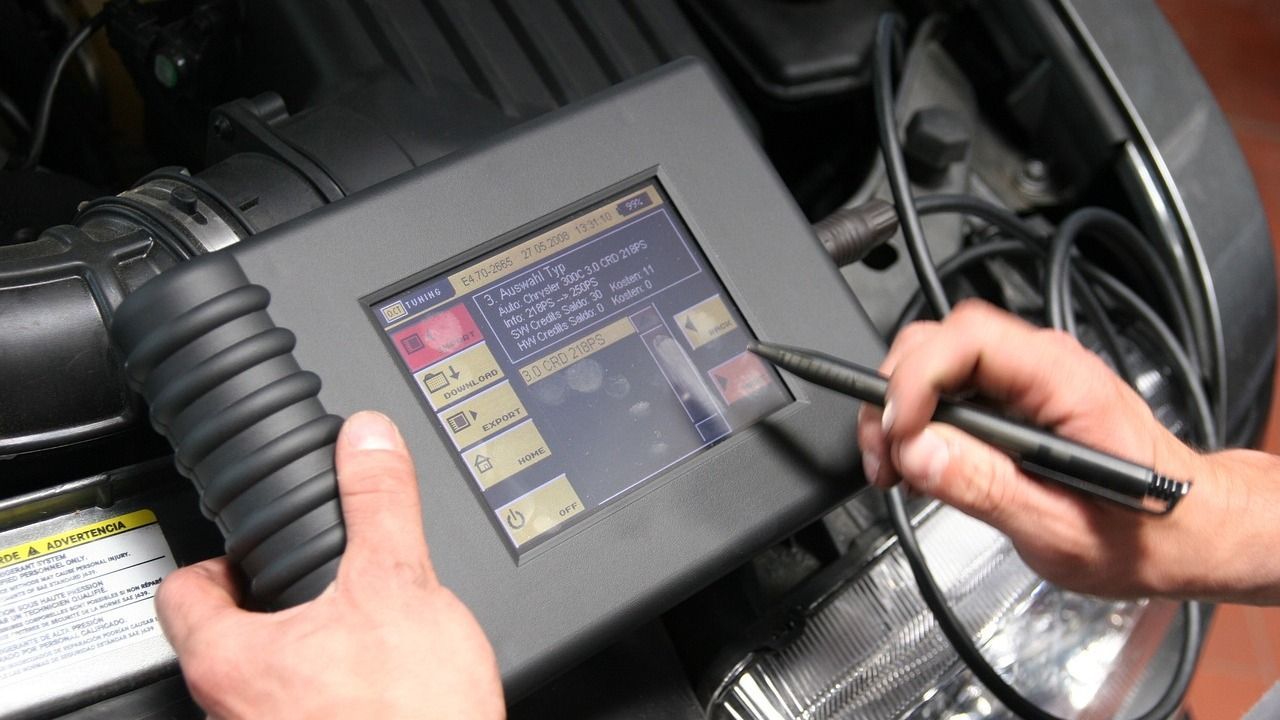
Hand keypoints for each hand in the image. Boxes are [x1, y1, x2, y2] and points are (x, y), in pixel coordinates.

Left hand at [156, 411, 504, 718]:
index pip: (181, 593)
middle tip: (318, 580)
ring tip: (357, 630)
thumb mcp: (399, 585)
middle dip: (271, 606)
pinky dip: (331, 695)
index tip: (244, 550)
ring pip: (266, 686)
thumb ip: (378, 504)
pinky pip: (305, 715)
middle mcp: (233, 713)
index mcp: (233, 661)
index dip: (215, 560)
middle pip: (225, 640)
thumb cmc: (409, 718)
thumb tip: (366, 440)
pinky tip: (380, 684)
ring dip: (304, 654)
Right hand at [857, 300, 1275, 601]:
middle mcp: (1046, 366)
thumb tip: (918, 449)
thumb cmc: (1144, 532)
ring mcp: (1029, 378)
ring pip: (938, 361)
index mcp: (1067, 383)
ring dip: (902, 410)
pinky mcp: (1015, 397)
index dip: (916, 378)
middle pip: (941, 341)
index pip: (969, 339)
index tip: (898, 434)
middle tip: (885, 456)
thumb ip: (985, 486)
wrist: (1189, 532)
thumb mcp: (1060, 528)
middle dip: (895, 394)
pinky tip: (919, 462)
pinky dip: (920, 421)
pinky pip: (952, 388)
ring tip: (896, 467)